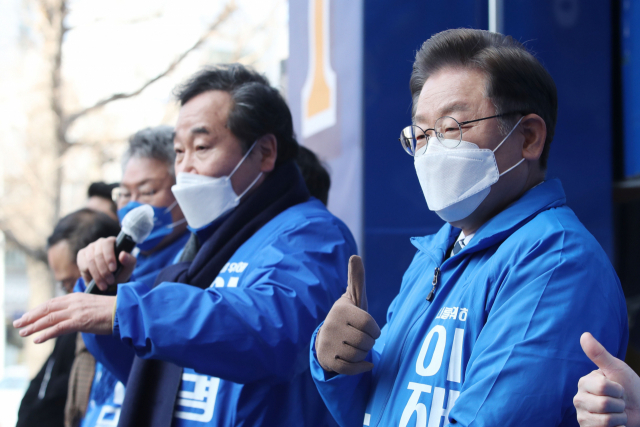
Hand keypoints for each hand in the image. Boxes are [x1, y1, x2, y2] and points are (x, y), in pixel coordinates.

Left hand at [13, 293, 115, 342]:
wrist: (125, 311)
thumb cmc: (112, 310)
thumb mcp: (93, 307)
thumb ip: (81, 310)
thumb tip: (73, 319)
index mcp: (77, 297)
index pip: (52, 303)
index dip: (38, 309)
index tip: (27, 315)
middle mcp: (74, 302)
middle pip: (47, 309)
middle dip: (30, 316)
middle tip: (18, 323)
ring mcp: (76, 311)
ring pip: (49, 318)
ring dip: (34, 326)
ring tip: (23, 332)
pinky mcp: (80, 321)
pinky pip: (58, 328)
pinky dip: (46, 334)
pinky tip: (37, 339)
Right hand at [77, 237, 136, 290]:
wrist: (110, 279)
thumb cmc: (121, 270)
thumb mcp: (129, 267)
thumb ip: (129, 260)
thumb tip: (123, 254)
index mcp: (112, 241)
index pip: (108, 244)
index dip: (109, 257)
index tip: (113, 269)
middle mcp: (100, 242)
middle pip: (98, 255)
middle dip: (104, 270)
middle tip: (110, 281)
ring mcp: (89, 248)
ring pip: (90, 261)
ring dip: (97, 275)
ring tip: (104, 285)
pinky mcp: (81, 256)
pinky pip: (83, 266)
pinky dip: (89, 276)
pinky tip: (95, 282)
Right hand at [316, 255, 380, 374]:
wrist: (326, 340)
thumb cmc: (347, 317)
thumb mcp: (353, 298)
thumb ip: (357, 279)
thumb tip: (355, 256)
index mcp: (341, 310)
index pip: (369, 324)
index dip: (374, 329)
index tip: (369, 328)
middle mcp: (331, 326)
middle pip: (365, 342)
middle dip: (368, 343)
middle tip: (361, 339)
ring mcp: (328, 344)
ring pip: (359, 355)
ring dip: (363, 354)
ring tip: (355, 347)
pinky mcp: (328, 361)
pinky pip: (351, 369)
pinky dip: (361, 368)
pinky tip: (364, 364)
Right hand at [574, 332, 639, 426]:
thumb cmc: (630, 388)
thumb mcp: (617, 369)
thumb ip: (599, 353)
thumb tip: (584, 334)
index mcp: (584, 382)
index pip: (602, 387)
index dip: (617, 389)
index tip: (618, 388)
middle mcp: (579, 399)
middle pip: (603, 404)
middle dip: (619, 405)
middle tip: (619, 402)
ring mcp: (582, 415)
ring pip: (605, 420)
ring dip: (619, 418)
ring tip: (617, 414)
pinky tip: (615, 425)